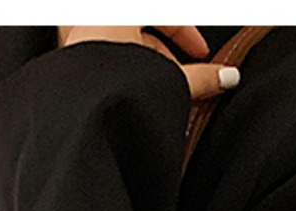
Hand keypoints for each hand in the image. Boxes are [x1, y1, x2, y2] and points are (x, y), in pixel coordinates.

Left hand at [56, 25, 238, 100]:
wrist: (76, 112)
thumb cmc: (112, 87)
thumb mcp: (168, 80)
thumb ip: (200, 79)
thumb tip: (227, 77)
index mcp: (120, 13)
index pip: (165, 14)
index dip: (187, 34)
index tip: (202, 55)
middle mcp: (97, 20)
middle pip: (141, 35)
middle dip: (164, 62)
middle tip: (179, 87)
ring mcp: (77, 42)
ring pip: (120, 52)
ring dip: (142, 75)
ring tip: (155, 102)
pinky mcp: (68, 68)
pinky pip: (102, 68)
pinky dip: (121, 83)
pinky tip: (130, 105)